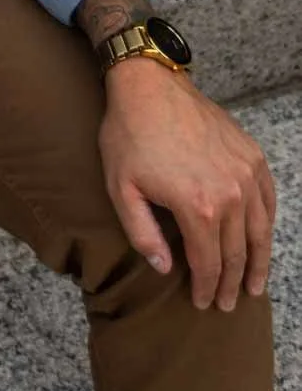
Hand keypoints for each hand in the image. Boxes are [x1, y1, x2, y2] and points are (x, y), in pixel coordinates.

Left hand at [100, 58, 275, 310]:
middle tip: (228, 304)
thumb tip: (165, 268)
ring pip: (260, 230)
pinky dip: (267, 224)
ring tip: (254, 286)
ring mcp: (246, 173)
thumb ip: (143, 234)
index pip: (209, 262)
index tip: (204, 304)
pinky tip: (262, 239)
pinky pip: (268, 199)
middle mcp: (230, 193)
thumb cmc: (128, 136)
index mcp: (198, 206)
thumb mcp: (121, 189)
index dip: (207, 287)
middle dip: (232, 283)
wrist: (149, 86)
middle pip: (236, 251)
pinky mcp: (252, 155)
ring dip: (258, 262)